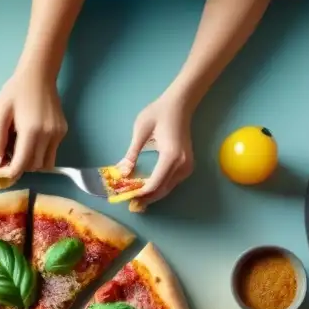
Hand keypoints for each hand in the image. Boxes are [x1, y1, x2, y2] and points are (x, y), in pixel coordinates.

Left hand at [0, 68, 66, 181]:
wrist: (39, 74)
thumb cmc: (16, 90)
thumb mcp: (1, 114)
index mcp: (31, 131)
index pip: (22, 165)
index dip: (10, 173)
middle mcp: (48, 136)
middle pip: (34, 167)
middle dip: (20, 167)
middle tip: (7, 157)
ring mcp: (58, 134)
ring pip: (46, 164)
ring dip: (32, 162)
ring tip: (20, 149)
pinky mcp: (63, 131)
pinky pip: (51, 152)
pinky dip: (40, 153)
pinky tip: (31, 139)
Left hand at [117, 91, 193, 206]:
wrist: (180, 105)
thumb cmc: (159, 113)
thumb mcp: (141, 131)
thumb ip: (132, 154)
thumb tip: (122, 172)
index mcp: (171, 156)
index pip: (155, 183)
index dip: (140, 193)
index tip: (125, 197)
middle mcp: (182, 165)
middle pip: (162, 190)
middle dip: (145, 199)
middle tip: (128, 203)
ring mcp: (187, 167)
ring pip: (167, 189)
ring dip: (151, 195)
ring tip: (134, 197)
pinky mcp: (187, 167)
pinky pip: (171, 183)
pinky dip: (158, 188)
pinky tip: (145, 188)